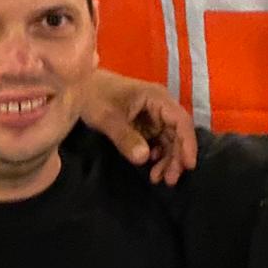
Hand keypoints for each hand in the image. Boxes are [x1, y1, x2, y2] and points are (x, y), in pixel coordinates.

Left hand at [81, 70, 198, 184]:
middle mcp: (160, 106)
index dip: (187, 144)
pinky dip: (158, 156)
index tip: (188, 165)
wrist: (79, 87)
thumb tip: (145, 158)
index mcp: (156, 98)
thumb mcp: (107, 118)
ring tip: (157, 179)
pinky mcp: (146, 125)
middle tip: (169, 180)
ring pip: (170, 140)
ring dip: (167, 160)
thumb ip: (125, 138)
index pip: (181, 121)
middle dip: (176, 157)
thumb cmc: (93, 96)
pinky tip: (150, 168)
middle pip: (178, 134)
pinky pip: (159, 142)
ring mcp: (154, 116)